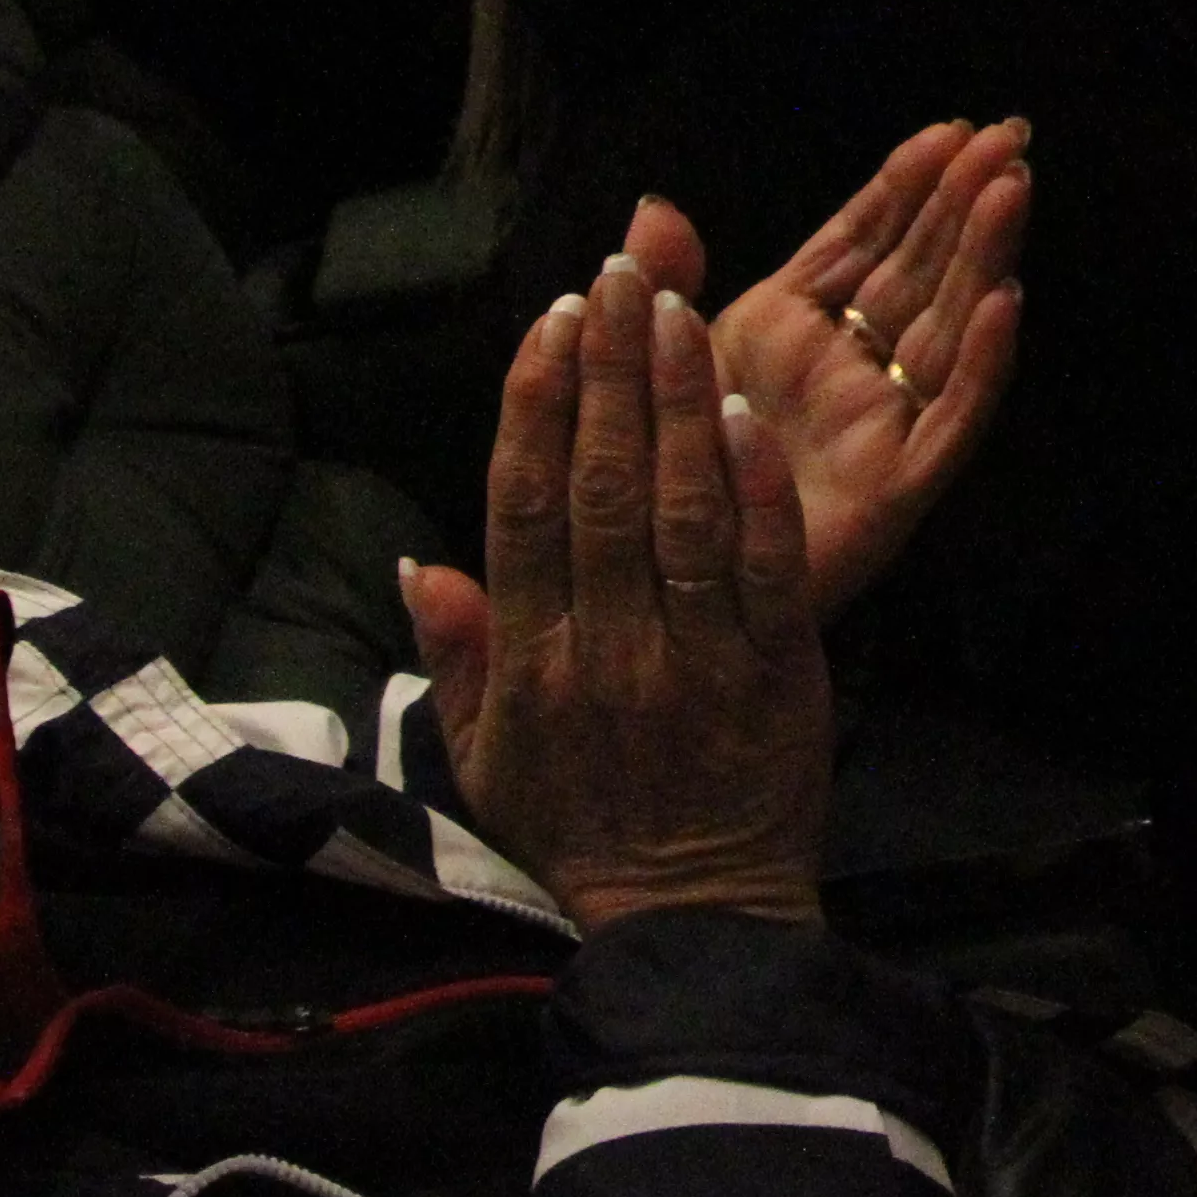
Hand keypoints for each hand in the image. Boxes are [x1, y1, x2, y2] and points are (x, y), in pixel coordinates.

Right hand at [406, 256, 833, 933]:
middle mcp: (605, 651)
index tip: (547, 322)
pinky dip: (752, 486)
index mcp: (531, 664)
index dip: (533, 407)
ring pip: (680, 510)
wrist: (696, 923)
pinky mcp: (777, 673)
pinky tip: (744, 411)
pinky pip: (762, 565)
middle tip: (617, 272)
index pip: (523, 508)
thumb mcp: (484, 760)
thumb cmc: (585, 832)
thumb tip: (418, 561)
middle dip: (607, 371)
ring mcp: (694, 660)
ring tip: (676, 308)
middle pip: (601, 487)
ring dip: (677, 402)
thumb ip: (451, 657)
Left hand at [613, 124, 1030, 615]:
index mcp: (790, 329)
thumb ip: (661, 287)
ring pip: (947, 328)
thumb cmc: (657, 484)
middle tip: (1008, 134)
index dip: (904, 184)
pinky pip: (949, 424)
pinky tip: (1004, 308)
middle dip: (964, 201)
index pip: (862, 238)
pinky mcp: (894, 490)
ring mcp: (877, 427)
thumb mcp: (651, 369)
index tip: (947, 129)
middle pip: (921, 270)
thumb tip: (655, 205)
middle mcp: (846, 370)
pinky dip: (981, 367)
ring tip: (1011, 188)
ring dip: (983, 258)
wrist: (657, 606)